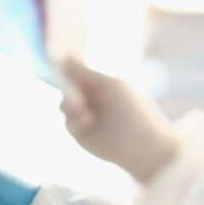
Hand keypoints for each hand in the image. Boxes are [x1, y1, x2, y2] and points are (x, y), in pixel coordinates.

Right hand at [60, 58, 176, 182]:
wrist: (144, 147)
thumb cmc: (134, 111)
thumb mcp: (111, 86)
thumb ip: (86, 73)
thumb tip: (65, 57)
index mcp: (101, 84)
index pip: (78, 72)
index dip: (67, 68)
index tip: (59, 63)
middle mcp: (92, 99)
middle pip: (67, 87)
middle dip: (66, 87)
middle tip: (76, 91)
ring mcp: (86, 117)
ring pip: (64, 105)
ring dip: (68, 104)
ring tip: (80, 108)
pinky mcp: (83, 135)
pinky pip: (68, 123)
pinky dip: (74, 121)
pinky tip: (88, 121)